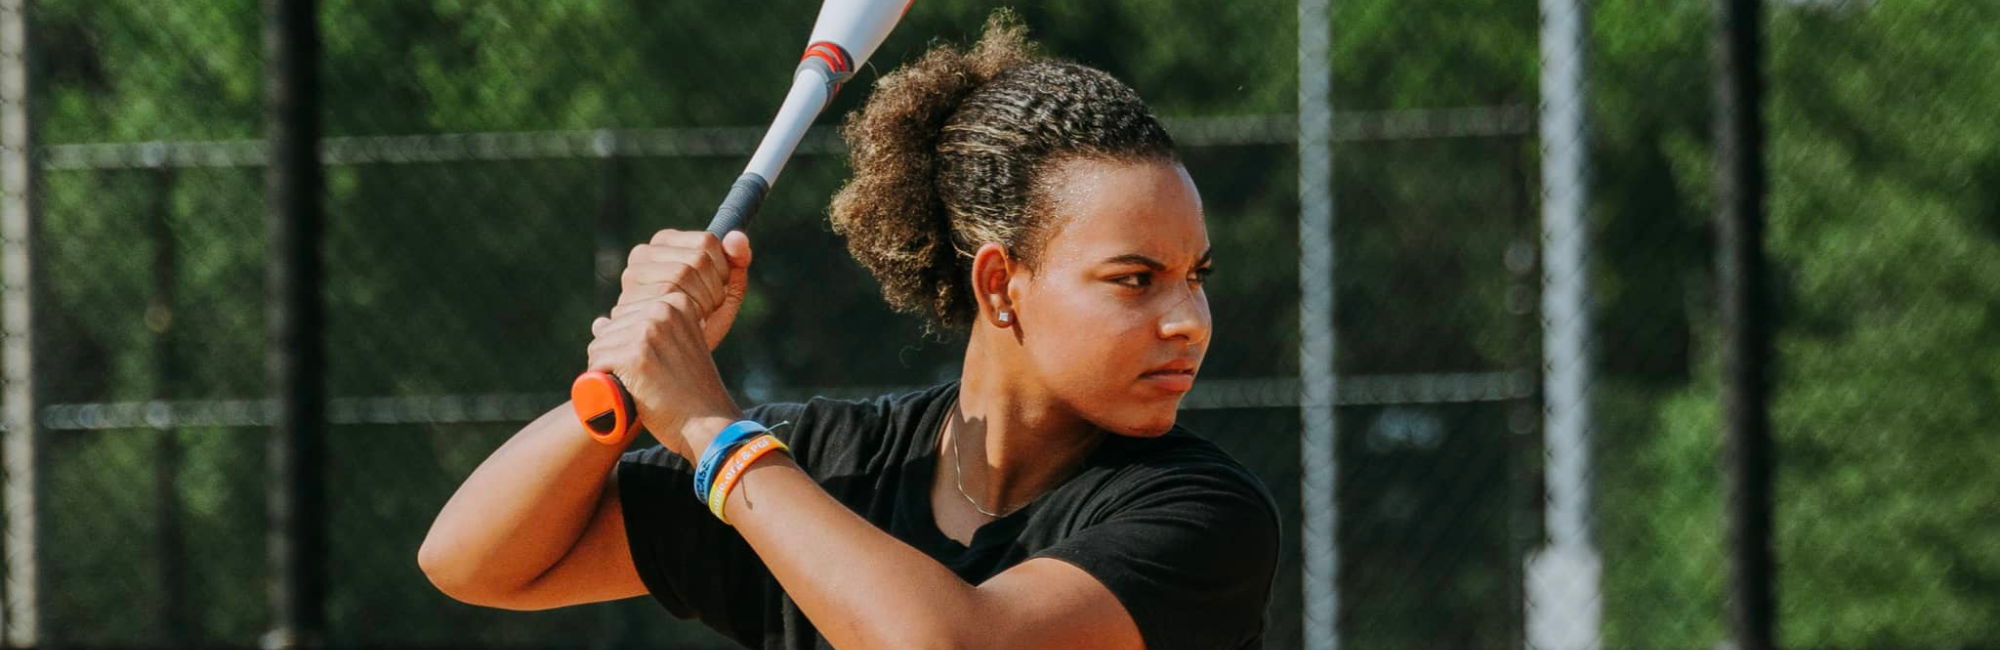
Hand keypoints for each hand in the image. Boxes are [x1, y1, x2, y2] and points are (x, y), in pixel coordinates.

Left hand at [586, 229, 753, 458]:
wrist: (709, 424)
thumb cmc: (691, 392)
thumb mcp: (675, 349)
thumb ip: (642, 331)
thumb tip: (598, 322)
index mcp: (676, 304)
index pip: (625, 316)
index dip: (627, 346)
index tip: (649, 366)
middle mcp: (662, 310)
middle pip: (610, 329)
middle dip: (614, 357)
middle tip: (640, 381)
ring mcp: (648, 332)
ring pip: (599, 346)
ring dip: (605, 369)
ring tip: (632, 388)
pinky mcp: (634, 356)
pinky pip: (597, 362)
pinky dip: (600, 381)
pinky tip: (621, 392)